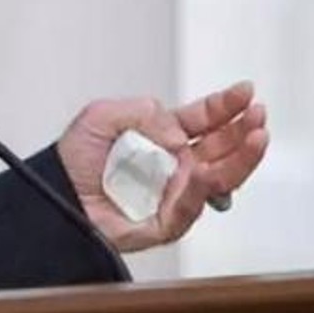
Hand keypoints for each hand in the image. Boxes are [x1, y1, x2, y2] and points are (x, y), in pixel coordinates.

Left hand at [56, 80, 268, 252]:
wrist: (55, 196)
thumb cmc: (72, 161)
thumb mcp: (102, 116)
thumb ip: (142, 111)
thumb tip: (175, 129)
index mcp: (161, 137)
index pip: (202, 120)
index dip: (224, 105)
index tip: (244, 90)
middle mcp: (175, 166)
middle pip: (220, 147)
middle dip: (242, 128)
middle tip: (258, 113)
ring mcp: (175, 193)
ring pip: (221, 176)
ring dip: (242, 157)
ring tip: (258, 137)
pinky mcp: (168, 221)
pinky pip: (191, 205)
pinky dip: (201, 187)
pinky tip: (208, 170)